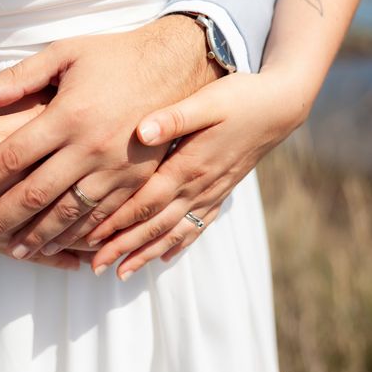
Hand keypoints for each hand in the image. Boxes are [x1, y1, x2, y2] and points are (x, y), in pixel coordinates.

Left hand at [0, 14, 221, 259]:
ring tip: (11, 251)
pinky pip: (104, 217)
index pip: (11, 157)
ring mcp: (117, 168)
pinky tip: (60, 246)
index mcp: (67, 115)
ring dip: (37, 236)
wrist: (175, 65)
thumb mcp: (65, 53)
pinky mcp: (138, 180)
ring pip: (69, 215)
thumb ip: (20, 77)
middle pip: (35, 194)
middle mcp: (90, 147)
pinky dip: (79, 236)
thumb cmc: (114, 57)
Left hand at [85, 69, 305, 279]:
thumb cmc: (240, 98)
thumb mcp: (207, 101)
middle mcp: (199, 186)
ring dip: (147, 254)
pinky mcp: (221, 191)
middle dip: (124, 248)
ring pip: (175, 232)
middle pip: (155, 225)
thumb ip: (174, 118)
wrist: (281, 106)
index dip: (117, 223)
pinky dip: (179, 244)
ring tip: (122, 273)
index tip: (90, 241)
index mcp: (189, 166)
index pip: (146, 203)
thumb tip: (141, 131)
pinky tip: (166, 256)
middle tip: (96, 268)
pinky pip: (198, 225)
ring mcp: (212, 192)